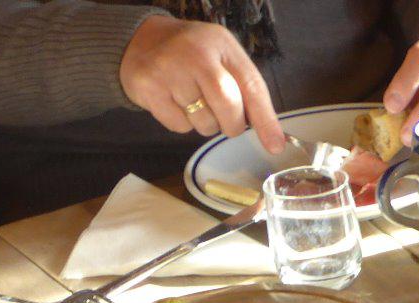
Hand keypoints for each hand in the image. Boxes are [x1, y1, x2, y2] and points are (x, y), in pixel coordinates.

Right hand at [119, 15, 283, 153]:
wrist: (142, 41)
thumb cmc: (194, 57)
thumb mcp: (224, 61)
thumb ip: (248, 93)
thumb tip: (274, 140)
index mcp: (222, 44)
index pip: (251, 85)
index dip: (265, 119)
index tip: (275, 146)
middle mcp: (195, 53)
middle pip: (228, 106)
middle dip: (232, 124)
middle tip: (226, 120)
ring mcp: (169, 69)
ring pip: (204, 122)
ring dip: (205, 123)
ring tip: (194, 101)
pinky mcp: (148, 87)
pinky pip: (179, 126)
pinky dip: (183, 123)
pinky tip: (175, 101)